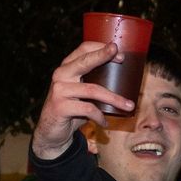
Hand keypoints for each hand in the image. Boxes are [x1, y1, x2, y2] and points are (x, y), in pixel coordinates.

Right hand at [31, 41, 135, 159]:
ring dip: (114, 99)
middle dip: (103, 56)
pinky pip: (88, 109)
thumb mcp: (81, 93)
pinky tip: (105, 123)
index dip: (101, 48)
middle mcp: (61, 75)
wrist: (51, 132)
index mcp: (67, 67)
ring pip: (93, 90)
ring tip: (129, 106)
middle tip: (122, 57)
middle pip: (85, 61)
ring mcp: (59, 90)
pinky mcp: (60, 107)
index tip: (118, 52)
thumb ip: (93, 82)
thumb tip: (123, 80)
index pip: (83, 49)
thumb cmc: (71, 109)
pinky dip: (100, 117)